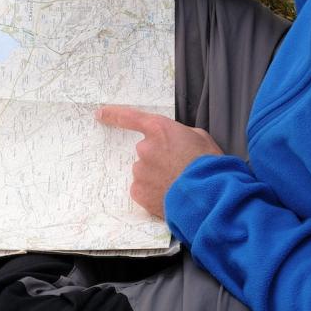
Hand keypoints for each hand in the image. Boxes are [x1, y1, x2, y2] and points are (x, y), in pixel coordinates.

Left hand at [96, 105, 223, 217]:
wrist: (210, 196)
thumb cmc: (209, 165)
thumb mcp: (199, 138)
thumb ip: (179, 134)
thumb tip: (174, 140)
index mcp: (158, 129)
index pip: (129, 117)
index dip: (113, 114)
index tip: (100, 114)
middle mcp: (144, 148)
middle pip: (145, 151)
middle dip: (159, 158)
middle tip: (179, 168)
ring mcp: (139, 171)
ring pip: (144, 171)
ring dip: (156, 176)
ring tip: (178, 184)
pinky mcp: (138, 192)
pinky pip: (142, 189)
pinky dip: (153, 192)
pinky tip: (169, 195)